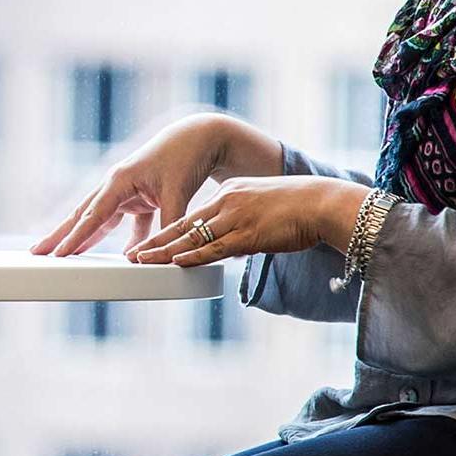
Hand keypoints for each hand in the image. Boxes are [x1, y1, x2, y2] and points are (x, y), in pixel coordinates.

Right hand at [33, 116, 233, 257]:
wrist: (200, 136)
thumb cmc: (185, 157)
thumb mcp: (178, 192)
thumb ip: (167, 224)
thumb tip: (160, 253)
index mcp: (119, 180)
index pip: (93, 215)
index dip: (76, 237)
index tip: (59, 254)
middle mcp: (117, 184)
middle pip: (82, 214)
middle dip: (60, 235)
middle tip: (36, 252)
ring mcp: (126, 190)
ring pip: (99, 218)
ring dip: (82, 236)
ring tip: (62, 254)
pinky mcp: (140, 196)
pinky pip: (124, 222)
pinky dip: (122, 238)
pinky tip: (121, 256)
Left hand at [124, 176, 333, 267]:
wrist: (321, 203)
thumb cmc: (298, 208)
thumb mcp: (261, 209)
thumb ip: (242, 226)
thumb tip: (230, 249)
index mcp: (229, 193)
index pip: (192, 214)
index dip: (169, 230)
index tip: (151, 241)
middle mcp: (227, 202)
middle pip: (184, 225)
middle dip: (157, 241)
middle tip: (134, 253)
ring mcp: (236, 217)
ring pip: (193, 237)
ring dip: (165, 251)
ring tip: (143, 261)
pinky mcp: (248, 234)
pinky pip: (215, 247)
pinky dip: (193, 256)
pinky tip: (176, 262)